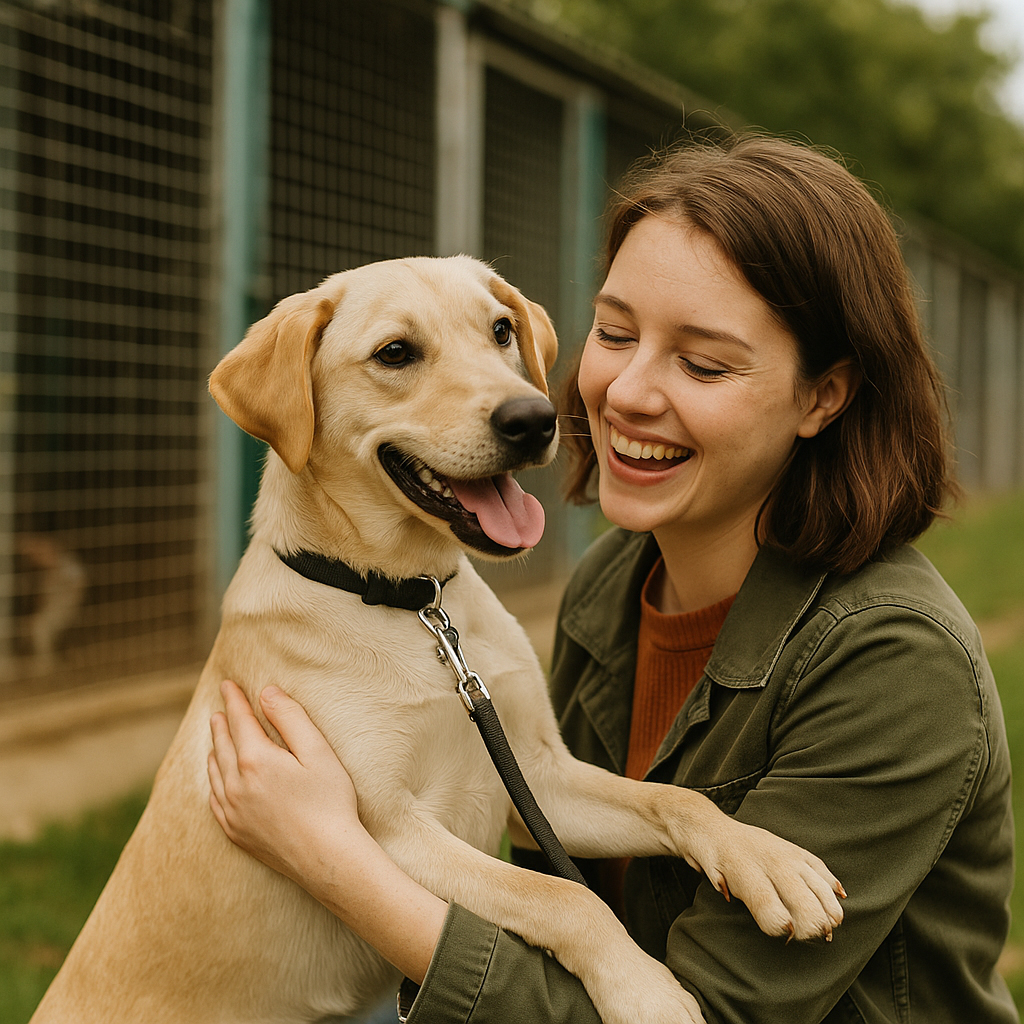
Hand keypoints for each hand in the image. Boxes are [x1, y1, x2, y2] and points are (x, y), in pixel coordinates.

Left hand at [208, 679, 363, 883]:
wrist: (328, 858)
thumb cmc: (330, 802)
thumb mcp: (318, 751)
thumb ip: (290, 718)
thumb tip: (266, 693)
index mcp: (255, 760)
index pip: (239, 720)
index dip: (234, 700)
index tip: (228, 684)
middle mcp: (235, 785)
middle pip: (222, 744)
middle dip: (221, 722)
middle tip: (220, 707)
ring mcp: (232, 812)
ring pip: (214, 772)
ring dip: (214, 749)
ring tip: (216, 736)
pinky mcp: (236, 833)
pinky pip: (214, 799)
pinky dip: (213, 780)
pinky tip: (218, 777)